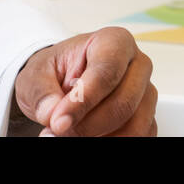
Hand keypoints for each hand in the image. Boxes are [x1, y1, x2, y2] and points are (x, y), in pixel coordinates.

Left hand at [12, 27, 157, 135]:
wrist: (62, 83)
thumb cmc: (55, 72)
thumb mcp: (36, 75)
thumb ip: (42, 93)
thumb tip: (53, 115)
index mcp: (114, 41)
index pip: (106, 72)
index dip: (82, 101)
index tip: (59, 121)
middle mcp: (137, 65)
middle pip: (122, 103)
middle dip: (87, 125)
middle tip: (59, 130)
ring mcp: (146, 93)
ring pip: (133, 126)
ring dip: (99, 137)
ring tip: (69, 134)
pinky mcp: (148, 118)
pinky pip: (138, 137)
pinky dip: (111, 142)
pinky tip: (88, 137)